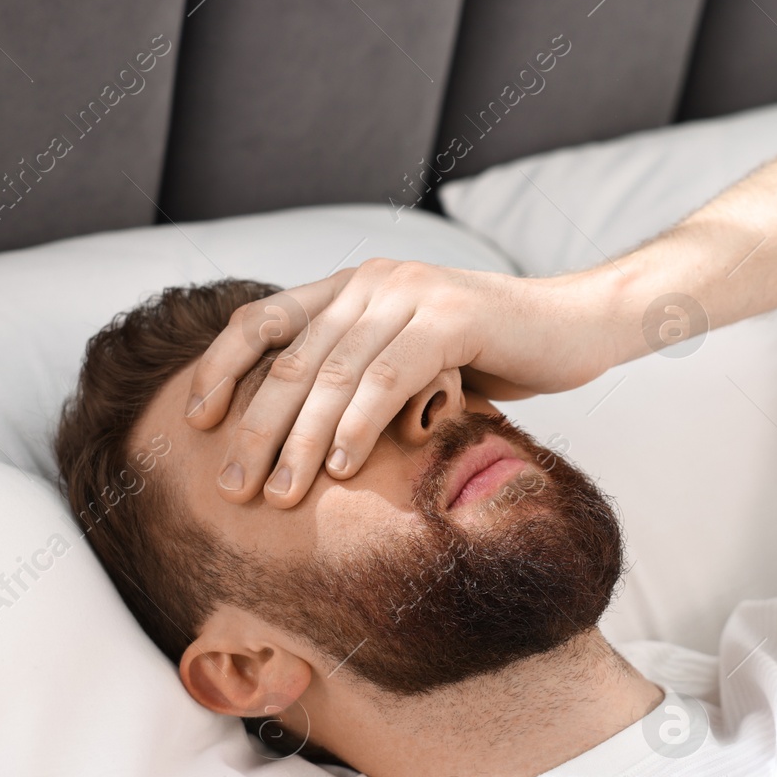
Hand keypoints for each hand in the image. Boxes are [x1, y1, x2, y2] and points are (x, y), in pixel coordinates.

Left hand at [183, 258, 628, 507]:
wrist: (578, 325)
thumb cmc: (495, 356)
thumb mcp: (413, 364)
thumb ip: (363, 378)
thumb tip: (302, 438)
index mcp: (353, 287)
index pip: (264, 322)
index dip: (223, 369)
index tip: (198, 422)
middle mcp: (372, 281)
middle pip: (292, 359)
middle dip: (256, 429)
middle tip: (233, 488)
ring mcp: (411, 294)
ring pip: (334, 374)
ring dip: (299, 441)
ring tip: (280, 495)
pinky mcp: (452, 317)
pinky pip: (387, 376)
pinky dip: (358, 426)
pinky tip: (339, 468)